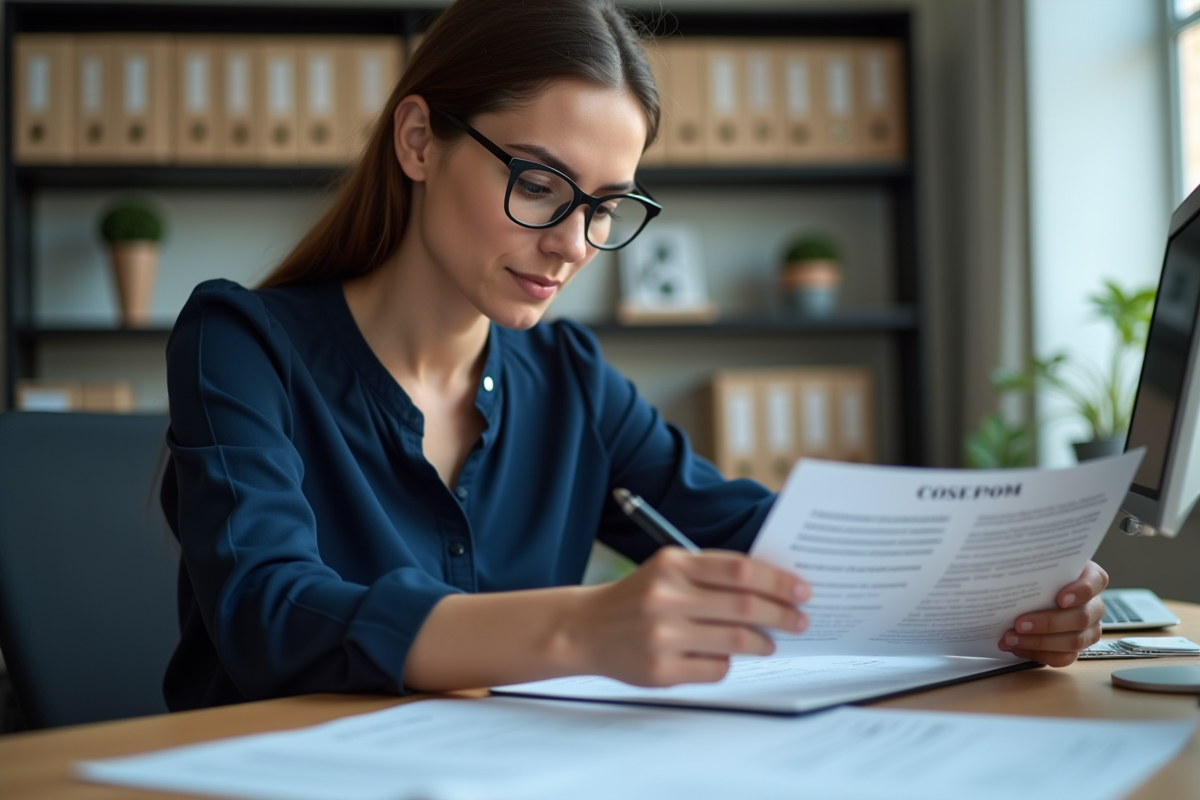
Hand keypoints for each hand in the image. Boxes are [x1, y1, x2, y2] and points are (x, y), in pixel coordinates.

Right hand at [565, 547, 809, 686]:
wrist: (584, 629)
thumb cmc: (637, 597)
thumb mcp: (667, 570)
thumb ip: (711, 574)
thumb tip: (773, 589)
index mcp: (672, 565)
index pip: (740, 570)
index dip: (778, 581)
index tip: (802, 590)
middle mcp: (666, 598)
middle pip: (745, 607)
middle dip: (782, 615)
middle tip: (799, 620)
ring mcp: (663, 636)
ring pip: (736, 642)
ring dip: (763, 644)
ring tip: (769, 643)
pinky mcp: (661, 671)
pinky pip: (716, 670)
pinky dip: (729, 663)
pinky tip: (724, 657)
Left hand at [997, 561, 1108, 666]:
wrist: (1033, 591)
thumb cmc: (1038, 574)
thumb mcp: (1038, 563)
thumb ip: (1033, 563)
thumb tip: (1007, 561)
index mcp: (1091, 578)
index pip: (1096, 582)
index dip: (1081, 591)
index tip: (1060, 598)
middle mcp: (1093, 605)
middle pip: (1081, 617)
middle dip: (1048, 623)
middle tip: (1019, 623)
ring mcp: (1088, 629)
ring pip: (1074, 642)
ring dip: (1039, 642)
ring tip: (1010, 638)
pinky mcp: (1076, 648)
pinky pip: (1063, 658)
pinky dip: (1038, 654)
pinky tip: (1017, 648)